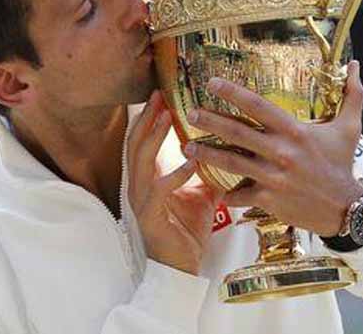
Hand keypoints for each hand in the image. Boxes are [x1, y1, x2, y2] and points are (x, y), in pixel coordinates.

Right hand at [127, 91, 222, 274]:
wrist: (182, 267)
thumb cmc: (188, 229)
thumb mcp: (200, 192)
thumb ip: (205, 169)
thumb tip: (227, 146)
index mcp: (147, 178)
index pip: (141, 141)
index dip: (148, 117)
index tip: (159, 94)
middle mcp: (138, 185)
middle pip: (135, 143)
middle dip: (146, 118)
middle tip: (159, 95)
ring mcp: (141, 200)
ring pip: (141, 161)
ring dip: (154, 137)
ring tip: (166, 116)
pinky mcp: (150, 216)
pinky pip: (160, 189)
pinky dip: (175, 173)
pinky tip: (191, 161)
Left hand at [184, 61, 362, 236]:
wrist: (347, 209)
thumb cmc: (343, 164)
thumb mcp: (350, 128)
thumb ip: (352, 95)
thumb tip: (356, 64)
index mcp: (294, 131)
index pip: (258, 106)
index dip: (233, 93)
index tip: (211, 83)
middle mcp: (280, 151)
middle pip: (237, 132)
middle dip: (210, 121)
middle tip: (190, 113)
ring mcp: (272, 176)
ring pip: (232, 163)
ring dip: (207, 155)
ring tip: (186, 148)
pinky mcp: (269, 199)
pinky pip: (240, 195)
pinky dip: (227, 194)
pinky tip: (214, 190)